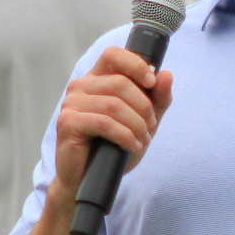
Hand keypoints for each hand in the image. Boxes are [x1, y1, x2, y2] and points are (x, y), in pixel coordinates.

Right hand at [52, 46, 174, 196]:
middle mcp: (80, 87)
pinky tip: (132, 146)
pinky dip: (125, 136)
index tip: (152, 83)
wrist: (90, 179)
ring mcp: (71, 104)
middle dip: (143, 107)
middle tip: (151, 127)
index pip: (113, 55)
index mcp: (96, 79)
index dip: (136, 65)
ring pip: (114, 105)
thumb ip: (156, 98)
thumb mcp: (143, 121)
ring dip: (136, 125)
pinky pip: (104, 123)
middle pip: (120, 83)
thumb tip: (166, 75)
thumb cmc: (114, 147)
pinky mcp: (68, 123)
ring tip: (142, 140)